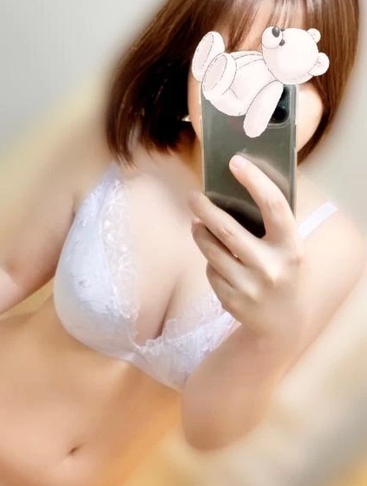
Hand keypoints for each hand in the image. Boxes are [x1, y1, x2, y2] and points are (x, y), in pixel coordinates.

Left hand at [188, 155, 306, 344]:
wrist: (283, 323)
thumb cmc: (283, 273)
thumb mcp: (288, 250)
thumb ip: (269, 226)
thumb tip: (233, 192)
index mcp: (291, 247)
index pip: (273, 206)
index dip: (254, 180)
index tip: (235, 162)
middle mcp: (271, 267)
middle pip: (227, 230)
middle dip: (205, 209)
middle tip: (193, 196)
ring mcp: (249, 286)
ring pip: (211, 251)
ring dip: (199, 233)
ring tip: (196, 224)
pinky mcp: (232, 300)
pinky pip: (211, 271)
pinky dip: (211, 262)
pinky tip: (218, 262)